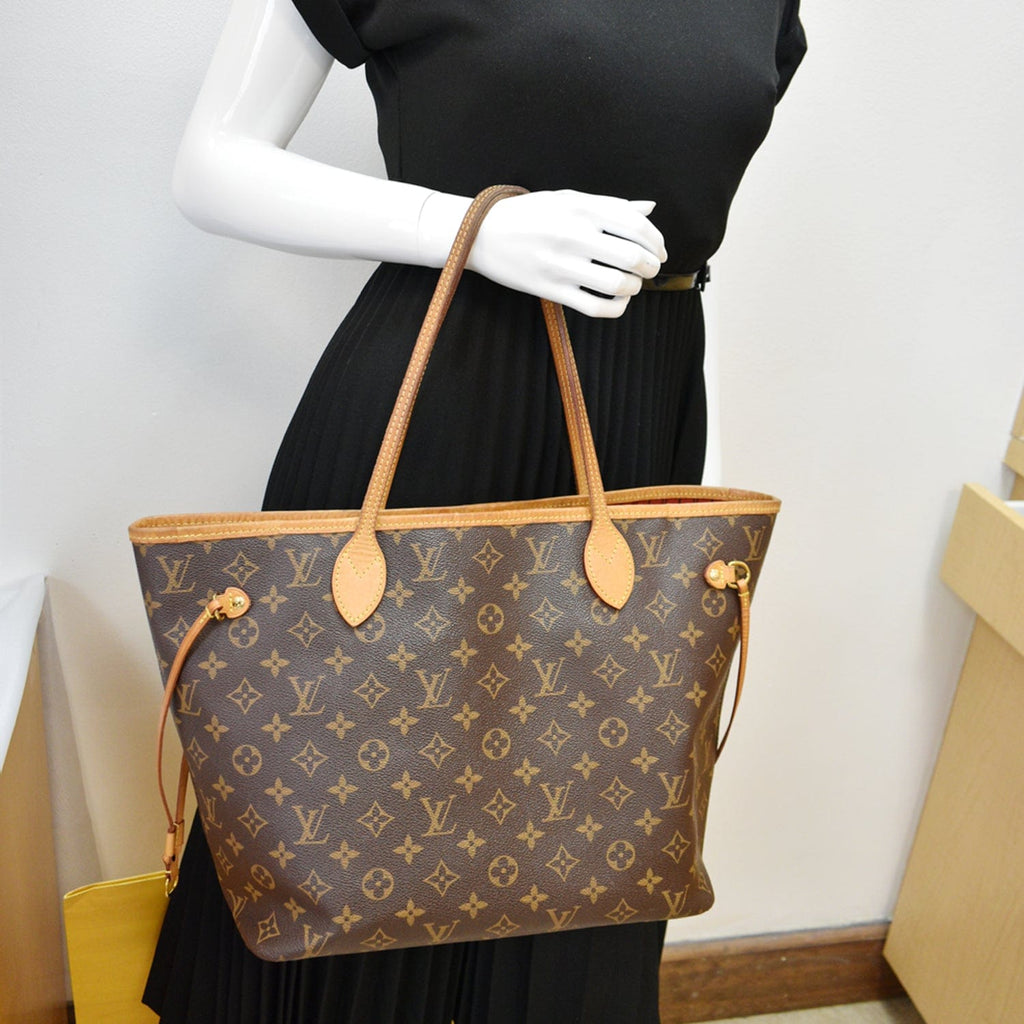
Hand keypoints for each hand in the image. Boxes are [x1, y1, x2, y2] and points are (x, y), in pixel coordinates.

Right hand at [422, 190, 667, 317]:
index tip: (659, 252)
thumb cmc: (529, 214)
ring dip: (633, 287)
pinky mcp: (551, 289)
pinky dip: (616, 308)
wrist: (481, 233)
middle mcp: (574, 235)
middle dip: (650, 267)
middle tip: (650, 270)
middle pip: (631, 256)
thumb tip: (650, 208)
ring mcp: (562, 264)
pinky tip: (618, 301)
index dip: (656, 241)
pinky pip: (595, 306)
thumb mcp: (567, 199)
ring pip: (617, 284)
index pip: (636, 225)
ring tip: (631, 285)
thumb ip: (610, 204)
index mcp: (582, 208)